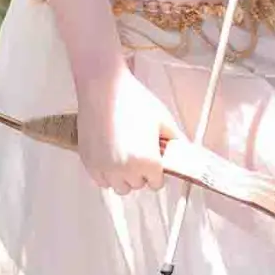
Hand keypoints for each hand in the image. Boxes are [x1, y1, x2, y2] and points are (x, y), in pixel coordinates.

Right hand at [76, 64, 182, 194]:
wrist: (104, 87)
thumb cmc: (133, 100)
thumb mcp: (163, 119)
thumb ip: (176, 141)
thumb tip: (185, 154)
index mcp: (148, 162)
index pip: (156, 183)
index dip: (158, 170)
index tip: (155, 159)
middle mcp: (126, 169)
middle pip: (138, 185)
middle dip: (142, 172)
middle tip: (140, 151)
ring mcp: (105, 167)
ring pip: (119, 186)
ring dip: (124, 176)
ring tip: (125, 155)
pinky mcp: (89, 162)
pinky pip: (101, 180)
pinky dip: (107, 173)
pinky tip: (111, 155)